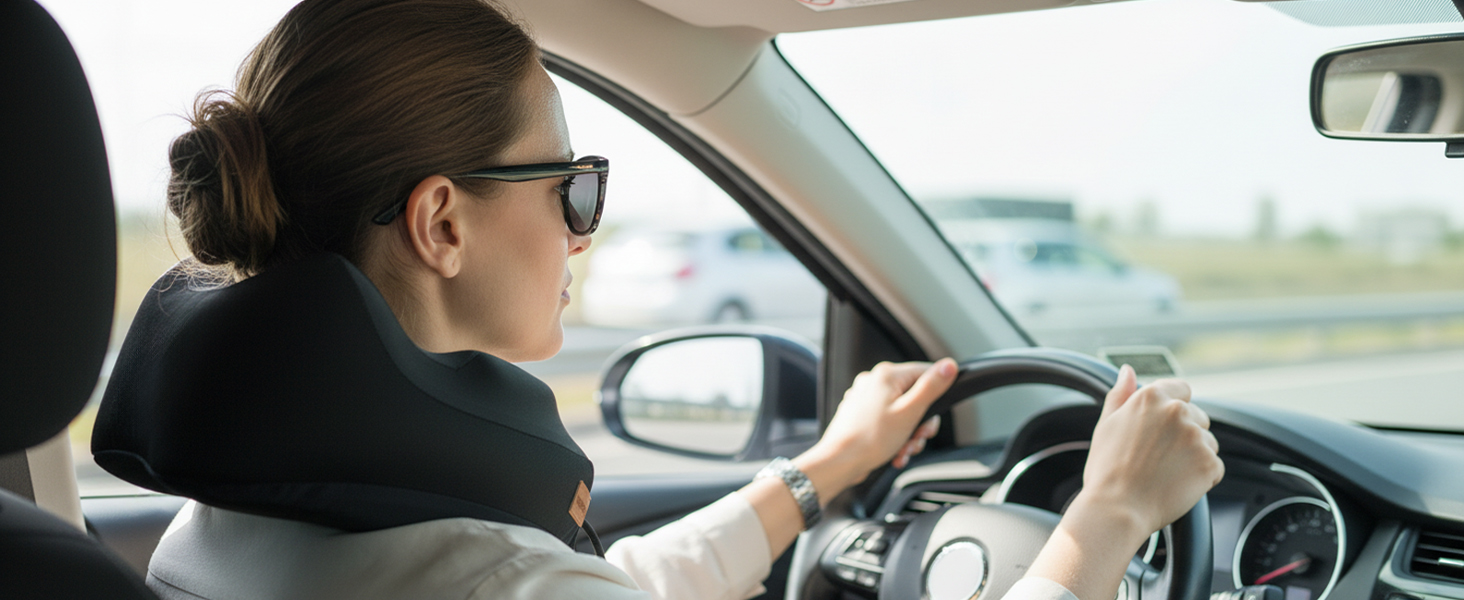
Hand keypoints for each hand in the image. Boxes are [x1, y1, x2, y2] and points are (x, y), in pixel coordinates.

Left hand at [793, 358, 956, 501]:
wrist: (840, 462)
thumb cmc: (871, 439)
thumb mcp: (910, 412)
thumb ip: (931, 387)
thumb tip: (948, 365)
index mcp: (886, 375)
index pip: (925, 373)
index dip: (936, 396)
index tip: (934, 417)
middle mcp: (874, 382)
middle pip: (914, 396)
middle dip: (921, 422)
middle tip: (918, 438)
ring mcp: (865, 398)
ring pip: (902, 412)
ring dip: (909, 434)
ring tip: (904, 450)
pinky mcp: (862, 415)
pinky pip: (888, 422)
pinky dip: (895, 437)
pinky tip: (895, 453)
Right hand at [1025, 365, 1223, 599]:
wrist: (1117, 510)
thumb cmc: (1106, 470)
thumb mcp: (1106, 425)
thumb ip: (1120, 394)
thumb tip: (1128, 370)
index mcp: (1151, 397)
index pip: (1182, 390)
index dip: (1172, 411)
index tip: (1161, 431)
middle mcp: (1177, 411)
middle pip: (1197, 417)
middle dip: (1184, 434)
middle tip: (1158, 457)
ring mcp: (1196, 437)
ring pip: (1207, 442)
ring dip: (1194, 455)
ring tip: (1166, 473)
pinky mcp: (1209, 463)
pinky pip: (1214, 467)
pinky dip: (1202, 477)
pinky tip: (1177, 484)